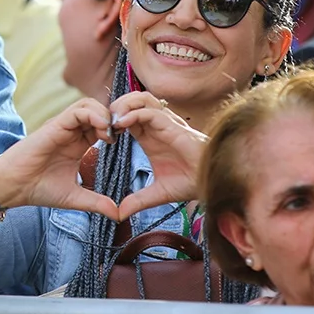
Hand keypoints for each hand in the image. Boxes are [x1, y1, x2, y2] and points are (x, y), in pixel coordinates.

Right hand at [0, 99, 118, 220]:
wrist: (13, 187)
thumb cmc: (39, 189)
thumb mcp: (74, 197)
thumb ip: (96, 202)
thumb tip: (118, 215)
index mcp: (78, 144)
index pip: (102, 126)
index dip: (117, 129)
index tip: (129, 142)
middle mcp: (71, 132)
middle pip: (98, 110)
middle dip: (114, 118)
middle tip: (125, 133)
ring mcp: (63, 127)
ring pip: (89, 105)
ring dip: (105, 114)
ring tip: (112, 132)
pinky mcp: (55, 125)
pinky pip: (77, 110)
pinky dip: (93, 115)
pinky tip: (102, 130)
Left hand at [112, 92, 207, 219]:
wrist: (212, 183)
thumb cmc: (190, 183)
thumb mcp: (157, 194)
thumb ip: (137, 200)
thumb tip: (118, 215)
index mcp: (149, 136)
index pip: (126, 116)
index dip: (112, 120)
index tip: (100, 134)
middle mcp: (156, 126)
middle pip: (132, 100)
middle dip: (115, 106)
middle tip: (102, 123)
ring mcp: (165, 123)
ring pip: (141, 99)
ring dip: (124, 105)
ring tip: (112, 121)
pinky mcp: (173, 126)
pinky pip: (150, 111)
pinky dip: (134, 114)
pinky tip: (122, 125)